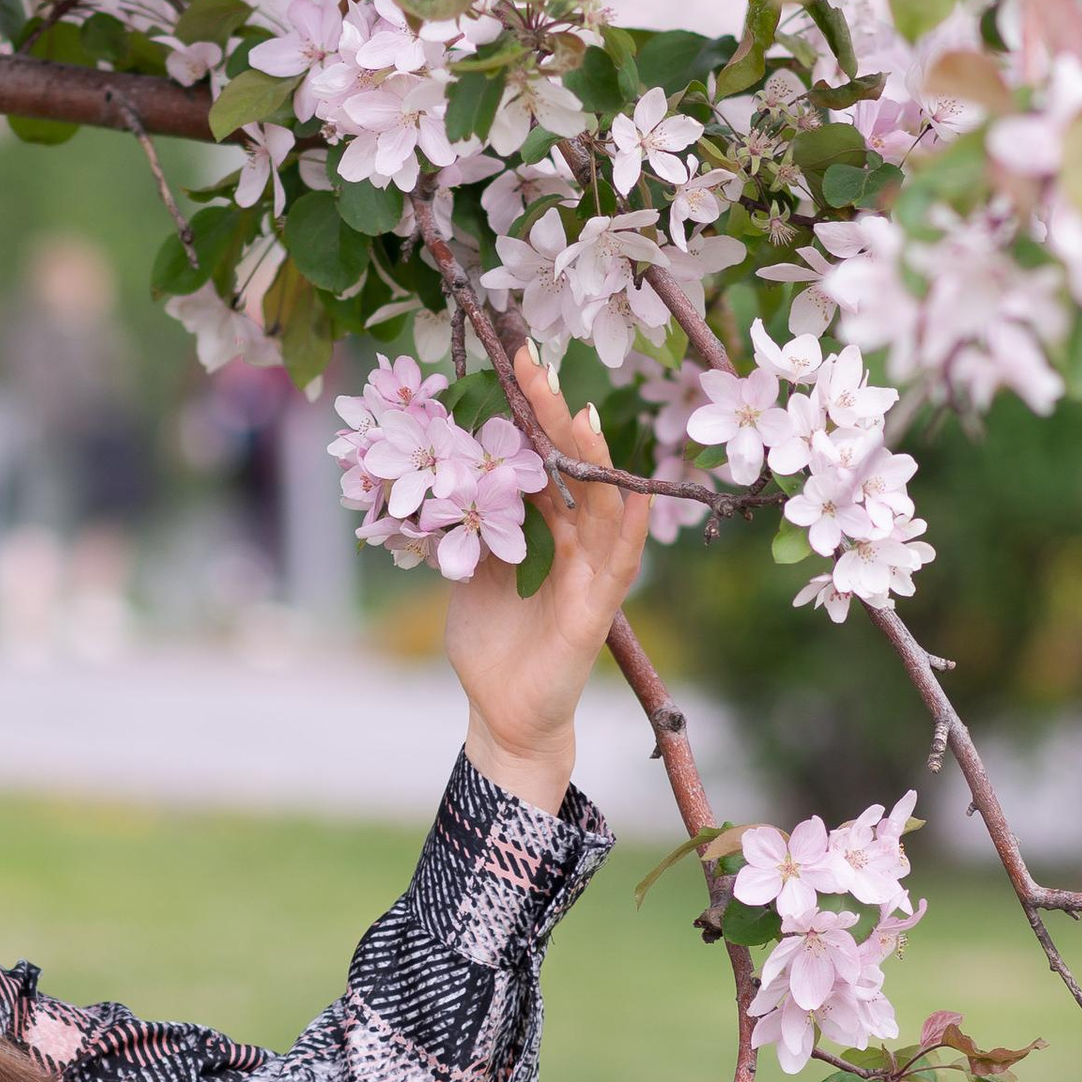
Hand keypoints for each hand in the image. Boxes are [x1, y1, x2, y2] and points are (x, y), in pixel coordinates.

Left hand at [444, 346, 648, 816]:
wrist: (502, 719)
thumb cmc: (492, 654)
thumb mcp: (469, 578)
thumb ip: (474, 533)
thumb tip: (457, 481)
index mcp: (552, 538)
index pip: (548, 465)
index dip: (533, 419)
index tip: (515, 368)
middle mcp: (579, 549)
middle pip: (576, 470)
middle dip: (555, 417)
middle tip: (533, 362)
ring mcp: (593, 578)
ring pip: (601, 505)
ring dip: (592, 458)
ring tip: (576, 408)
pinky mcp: (595, 612)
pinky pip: (617, 563)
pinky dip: (623, 527)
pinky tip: (624, 493)